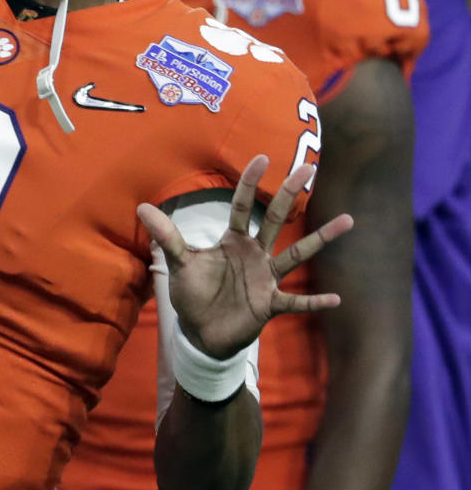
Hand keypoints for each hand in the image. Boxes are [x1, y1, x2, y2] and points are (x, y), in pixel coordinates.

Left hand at [138, 156, 350, 359]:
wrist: (201, 332)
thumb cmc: (193, 294)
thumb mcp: (179, 264)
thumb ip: (168, 236)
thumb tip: (142, 207)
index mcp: (232, 240)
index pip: (241, 205)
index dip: (249, 182)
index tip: (262, 157)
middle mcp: (254, 253)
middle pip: (274, 219)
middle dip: (289, 193)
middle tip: (308, 167)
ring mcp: (266, 278)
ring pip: (297, 254)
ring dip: (321, 238)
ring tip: (348, 220)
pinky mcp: (270, 304)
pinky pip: (296, 302)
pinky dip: (314, 302)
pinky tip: (336, 298)